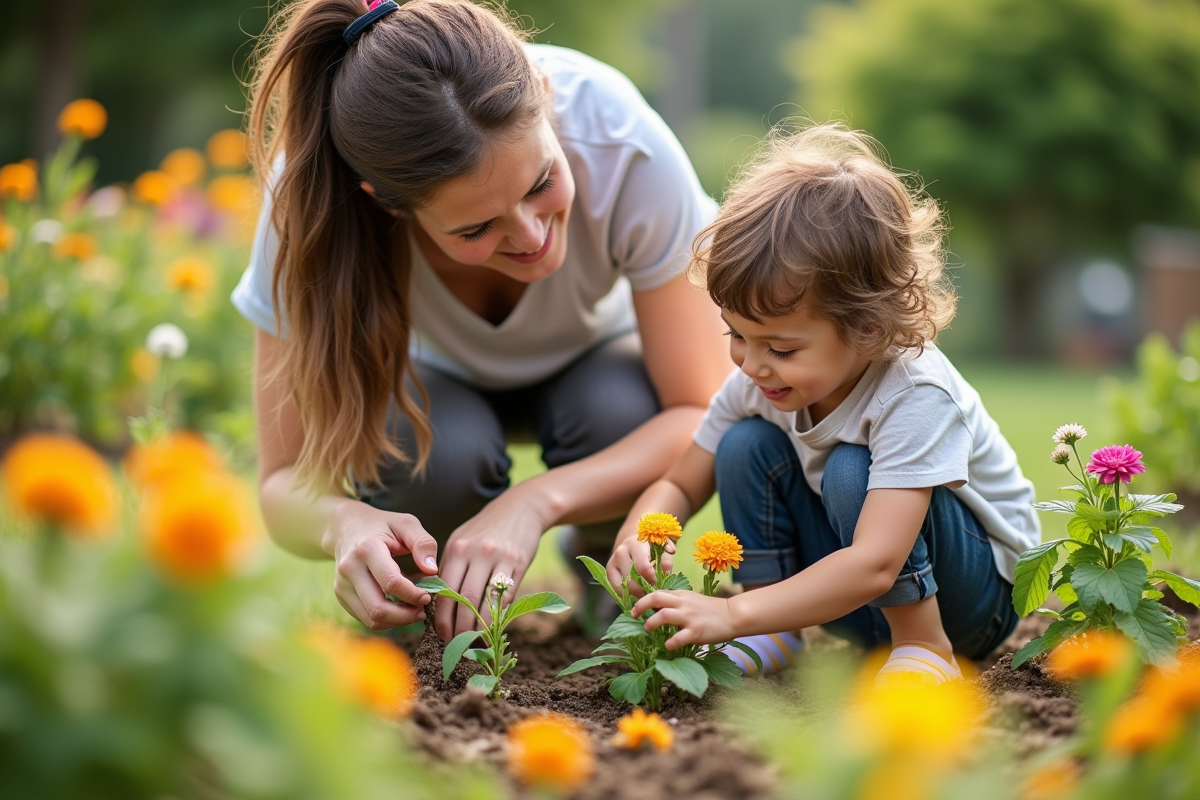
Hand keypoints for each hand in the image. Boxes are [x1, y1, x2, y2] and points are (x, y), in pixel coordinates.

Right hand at [329, 502, 438, 629]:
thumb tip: (432, 571)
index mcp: (367, 548)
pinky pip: (366, 619)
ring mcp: (342, 585)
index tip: (428, 595)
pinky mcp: (341, 596)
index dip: (413, 595)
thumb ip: (423, 543)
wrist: (346, 527)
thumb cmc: (382, 525)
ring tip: (414, 610)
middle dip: (406, 616)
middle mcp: (350, 569)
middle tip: (423, 609)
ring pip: (371, 619)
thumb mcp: (406, 524)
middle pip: (378, 608)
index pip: (391, 582)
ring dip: (397, 621)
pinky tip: (399, 607)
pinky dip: (386, 619)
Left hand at [435, 489, 546, 642]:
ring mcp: (498, 558)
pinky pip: (507, 596)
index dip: (441, 617)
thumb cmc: (485, 529)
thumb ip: (449, 567)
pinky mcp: (518, 563)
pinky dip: (499, 615)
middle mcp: (475, 553)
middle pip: (464, 600)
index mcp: (456, 549)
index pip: (445, 590)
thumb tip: (435, 600)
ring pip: (485, 601)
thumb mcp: (462, 540)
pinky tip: (494, 626)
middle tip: (457, 644)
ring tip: (475, 641)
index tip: (441, 634)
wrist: (521, 508)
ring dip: (479, 627)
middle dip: (459, 627)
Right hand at [606, 535, 674, 599]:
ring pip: (622, 586)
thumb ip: (665, 559)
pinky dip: (624, 596)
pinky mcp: (608, 570)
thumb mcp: (662, 549)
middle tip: (651, 595)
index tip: (657, 585)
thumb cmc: (652, 546)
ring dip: (633, 595)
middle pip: (631, 578)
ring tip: (643, 598)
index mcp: (637, 544)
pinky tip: (634, 597)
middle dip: (642, 590)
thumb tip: (666, 571)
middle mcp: (621, 551)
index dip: (651, 580)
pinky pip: (615, 589)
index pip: (642, 567)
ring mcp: (613, 561)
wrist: (635, 542)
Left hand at [631, 590, 736, 649]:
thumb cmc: (711, 609)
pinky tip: (667, 646)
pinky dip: (669, 643)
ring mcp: (689, 618)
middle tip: (634, 616)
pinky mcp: (696, 632)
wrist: (733, 615)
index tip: (635, 609)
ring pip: (663, 616)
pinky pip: (678, 638)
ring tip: (648, 630)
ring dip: (651, 623)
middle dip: (641, 607)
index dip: (643, 600)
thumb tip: (657, 607)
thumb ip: (676, 601)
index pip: (657, 593)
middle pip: (656, 599)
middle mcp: (683, 604)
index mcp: (681, 595)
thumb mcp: (692, 599)